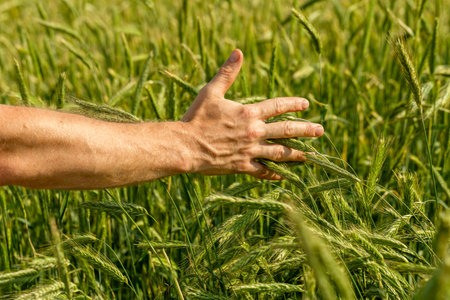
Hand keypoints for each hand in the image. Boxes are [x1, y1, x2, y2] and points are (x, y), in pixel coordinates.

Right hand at [181, 49, 323, 179]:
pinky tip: (285, 176)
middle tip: (320, 131)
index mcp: (248, 113)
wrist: (185, 146)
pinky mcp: (243, 166)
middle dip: (305, 130)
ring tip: (310, 155)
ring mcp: (250, 150)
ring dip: (297, 153)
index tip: (306, 104)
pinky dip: (275, 173)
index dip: (293, 104)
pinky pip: (264, 171)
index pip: (277, 106)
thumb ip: (227, 73)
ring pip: (280, 153)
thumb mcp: (211, 92)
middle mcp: (254, 132)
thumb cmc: (196, 118)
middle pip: (286, 130)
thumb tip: (238, 52)